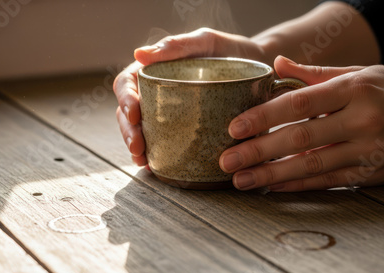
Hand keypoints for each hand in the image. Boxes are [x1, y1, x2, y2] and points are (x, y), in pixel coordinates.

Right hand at [113, 28, 265, 165]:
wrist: (259, 69)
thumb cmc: (230, 51)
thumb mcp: (206, 42)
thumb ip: (177, 45)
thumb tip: (139, 54)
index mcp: (156, 71)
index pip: (127, 83)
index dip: (124, 100)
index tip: (134, 115)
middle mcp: (158, 94)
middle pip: (130, 113)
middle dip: (129, 132)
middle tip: (138, 148)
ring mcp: (170, 113)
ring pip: (144, 131)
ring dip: (138, 148)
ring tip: (143, 162)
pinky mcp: (185, 130)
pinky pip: (166, 144)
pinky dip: (159, 156)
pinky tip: (157, 167)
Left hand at [219, 56, 383, 191]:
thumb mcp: (362, 72)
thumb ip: (317, 72)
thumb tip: (277, 64)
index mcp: (355, 88)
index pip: (299, 102)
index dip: (264, 116)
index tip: (235, 127)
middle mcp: (362, 120)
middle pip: (300, 137)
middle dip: (258, 151)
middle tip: (226, 160)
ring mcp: (369, 150)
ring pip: (312, 165)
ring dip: (272, 175)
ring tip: (241, 180)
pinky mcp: (374, 175)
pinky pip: (330, 182)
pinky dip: (300, 186)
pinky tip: (274, 187)